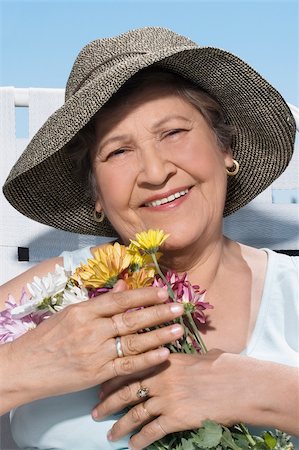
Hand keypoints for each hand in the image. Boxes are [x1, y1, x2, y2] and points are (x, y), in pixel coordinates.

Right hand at [1, 281, 183, 412]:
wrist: (25, 367)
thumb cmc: (47, 338)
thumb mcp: (70, 313)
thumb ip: (99, 302)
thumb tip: (123, 285)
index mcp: (83, 312)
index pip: (119, 300)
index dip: (143, 295)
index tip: (164, 290)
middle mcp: (91, 331)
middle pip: (131, 319)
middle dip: (158, 312)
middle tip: (180, 307)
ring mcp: (95, 353)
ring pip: (133, 342)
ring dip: (158, 335)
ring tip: (178, 329)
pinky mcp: (97, 374)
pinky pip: (126, 366)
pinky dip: (146, 360)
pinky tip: (164, 354)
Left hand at [94, 350, 260, 449]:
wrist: (240, 385)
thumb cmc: (224, 368)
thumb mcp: (200, 356)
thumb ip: (184, 358)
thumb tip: (183, 357)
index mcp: (164, 359)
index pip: (130, 368)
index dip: (113, 379)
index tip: (102, 387)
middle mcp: (161, 378)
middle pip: (126, 391)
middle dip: (107, 403)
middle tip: (95, 412)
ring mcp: (167, 398)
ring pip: (135, 413)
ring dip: (120, 426)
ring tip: (110, 434)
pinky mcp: (176, 417)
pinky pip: (152, 431)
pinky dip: (140, 440)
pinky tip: (133, 446)